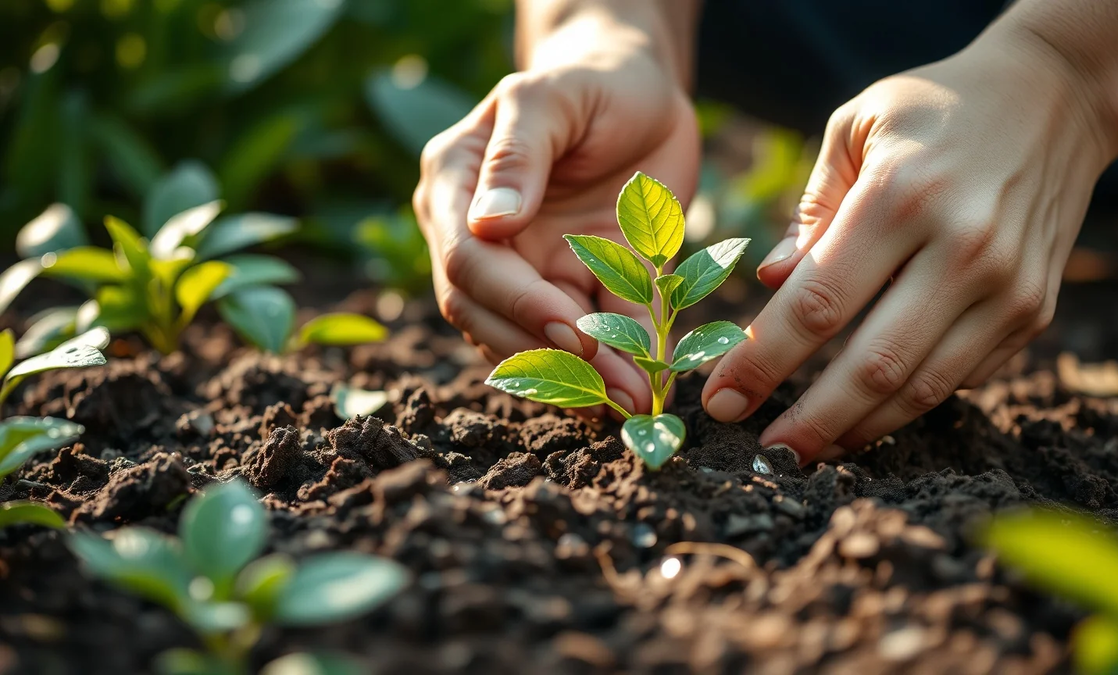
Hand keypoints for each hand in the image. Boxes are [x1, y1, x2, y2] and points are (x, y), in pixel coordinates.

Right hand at [414, 44, 698, 415]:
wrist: (643, 90)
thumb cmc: (591, 80)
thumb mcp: (551, 97)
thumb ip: (519, 154)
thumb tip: (487, 223)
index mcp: (456, 187)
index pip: (466, 262)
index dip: (515, 303)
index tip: (571, 330)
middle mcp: (483, 237)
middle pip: (492, 315)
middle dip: (550, 356)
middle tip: (612, 388)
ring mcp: (530, 267)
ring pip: (537, 338)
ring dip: (583, 376)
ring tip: (633, 401)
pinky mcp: (582, 284)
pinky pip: (596, 329)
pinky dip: (619, 361)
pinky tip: (647, 387)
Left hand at [703, 36, 1113, 462]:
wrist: (1056, 97)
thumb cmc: (933, 110)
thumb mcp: (857, 126)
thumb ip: (811, 209)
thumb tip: (769, 279)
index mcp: (900, 196)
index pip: (816, 304)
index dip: (762, 362)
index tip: (719, 401)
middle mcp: (962, 247)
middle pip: (872, 365)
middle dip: (809, 422)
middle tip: (765, 454)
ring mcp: (1007, 286)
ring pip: (922, 388)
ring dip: (859, 429)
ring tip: (809, 448)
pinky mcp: (1035, 309)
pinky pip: (961, 377)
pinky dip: (909, 403)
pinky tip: (867, 413)